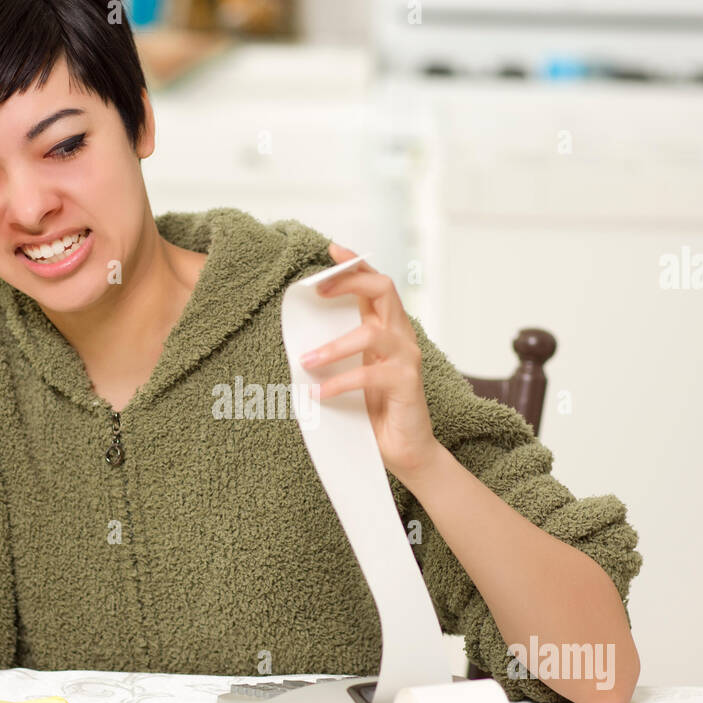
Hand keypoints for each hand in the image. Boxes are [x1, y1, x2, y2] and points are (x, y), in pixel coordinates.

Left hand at [300, 243, 440, 483]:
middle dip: (349, 281)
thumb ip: (337, 354)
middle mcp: (401, 337)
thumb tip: (296, 344)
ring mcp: (407, 358)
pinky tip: (319, 393)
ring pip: (372, 332)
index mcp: (387, 329)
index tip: (331, 250)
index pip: (375, 284)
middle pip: (383, 290)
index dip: (355, 264)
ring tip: (305, 362)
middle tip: (318, 290)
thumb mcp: (352, 374)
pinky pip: (371, 373)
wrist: (405, 452)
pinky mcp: (406, 383)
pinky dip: (340, 382)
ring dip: (333, 346)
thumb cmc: (376, 412)